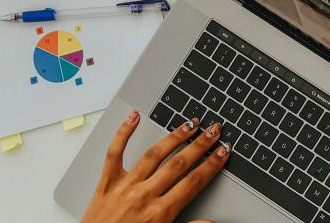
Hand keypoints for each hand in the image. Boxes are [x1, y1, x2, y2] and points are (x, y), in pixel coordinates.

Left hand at [82, 111, 230, 222]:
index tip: (223, 152)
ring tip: (190, 124)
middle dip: (200, 145)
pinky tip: (134, 117)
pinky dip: (123, 133)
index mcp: (161, 213)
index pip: (194, 182)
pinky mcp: (106, 182)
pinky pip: (114, 153)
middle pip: (179, 164)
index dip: (212, 165)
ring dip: (174, 137)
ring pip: (154, 154)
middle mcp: (144, 196)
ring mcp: (125, 186)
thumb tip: (211, 222)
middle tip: (214, 131)